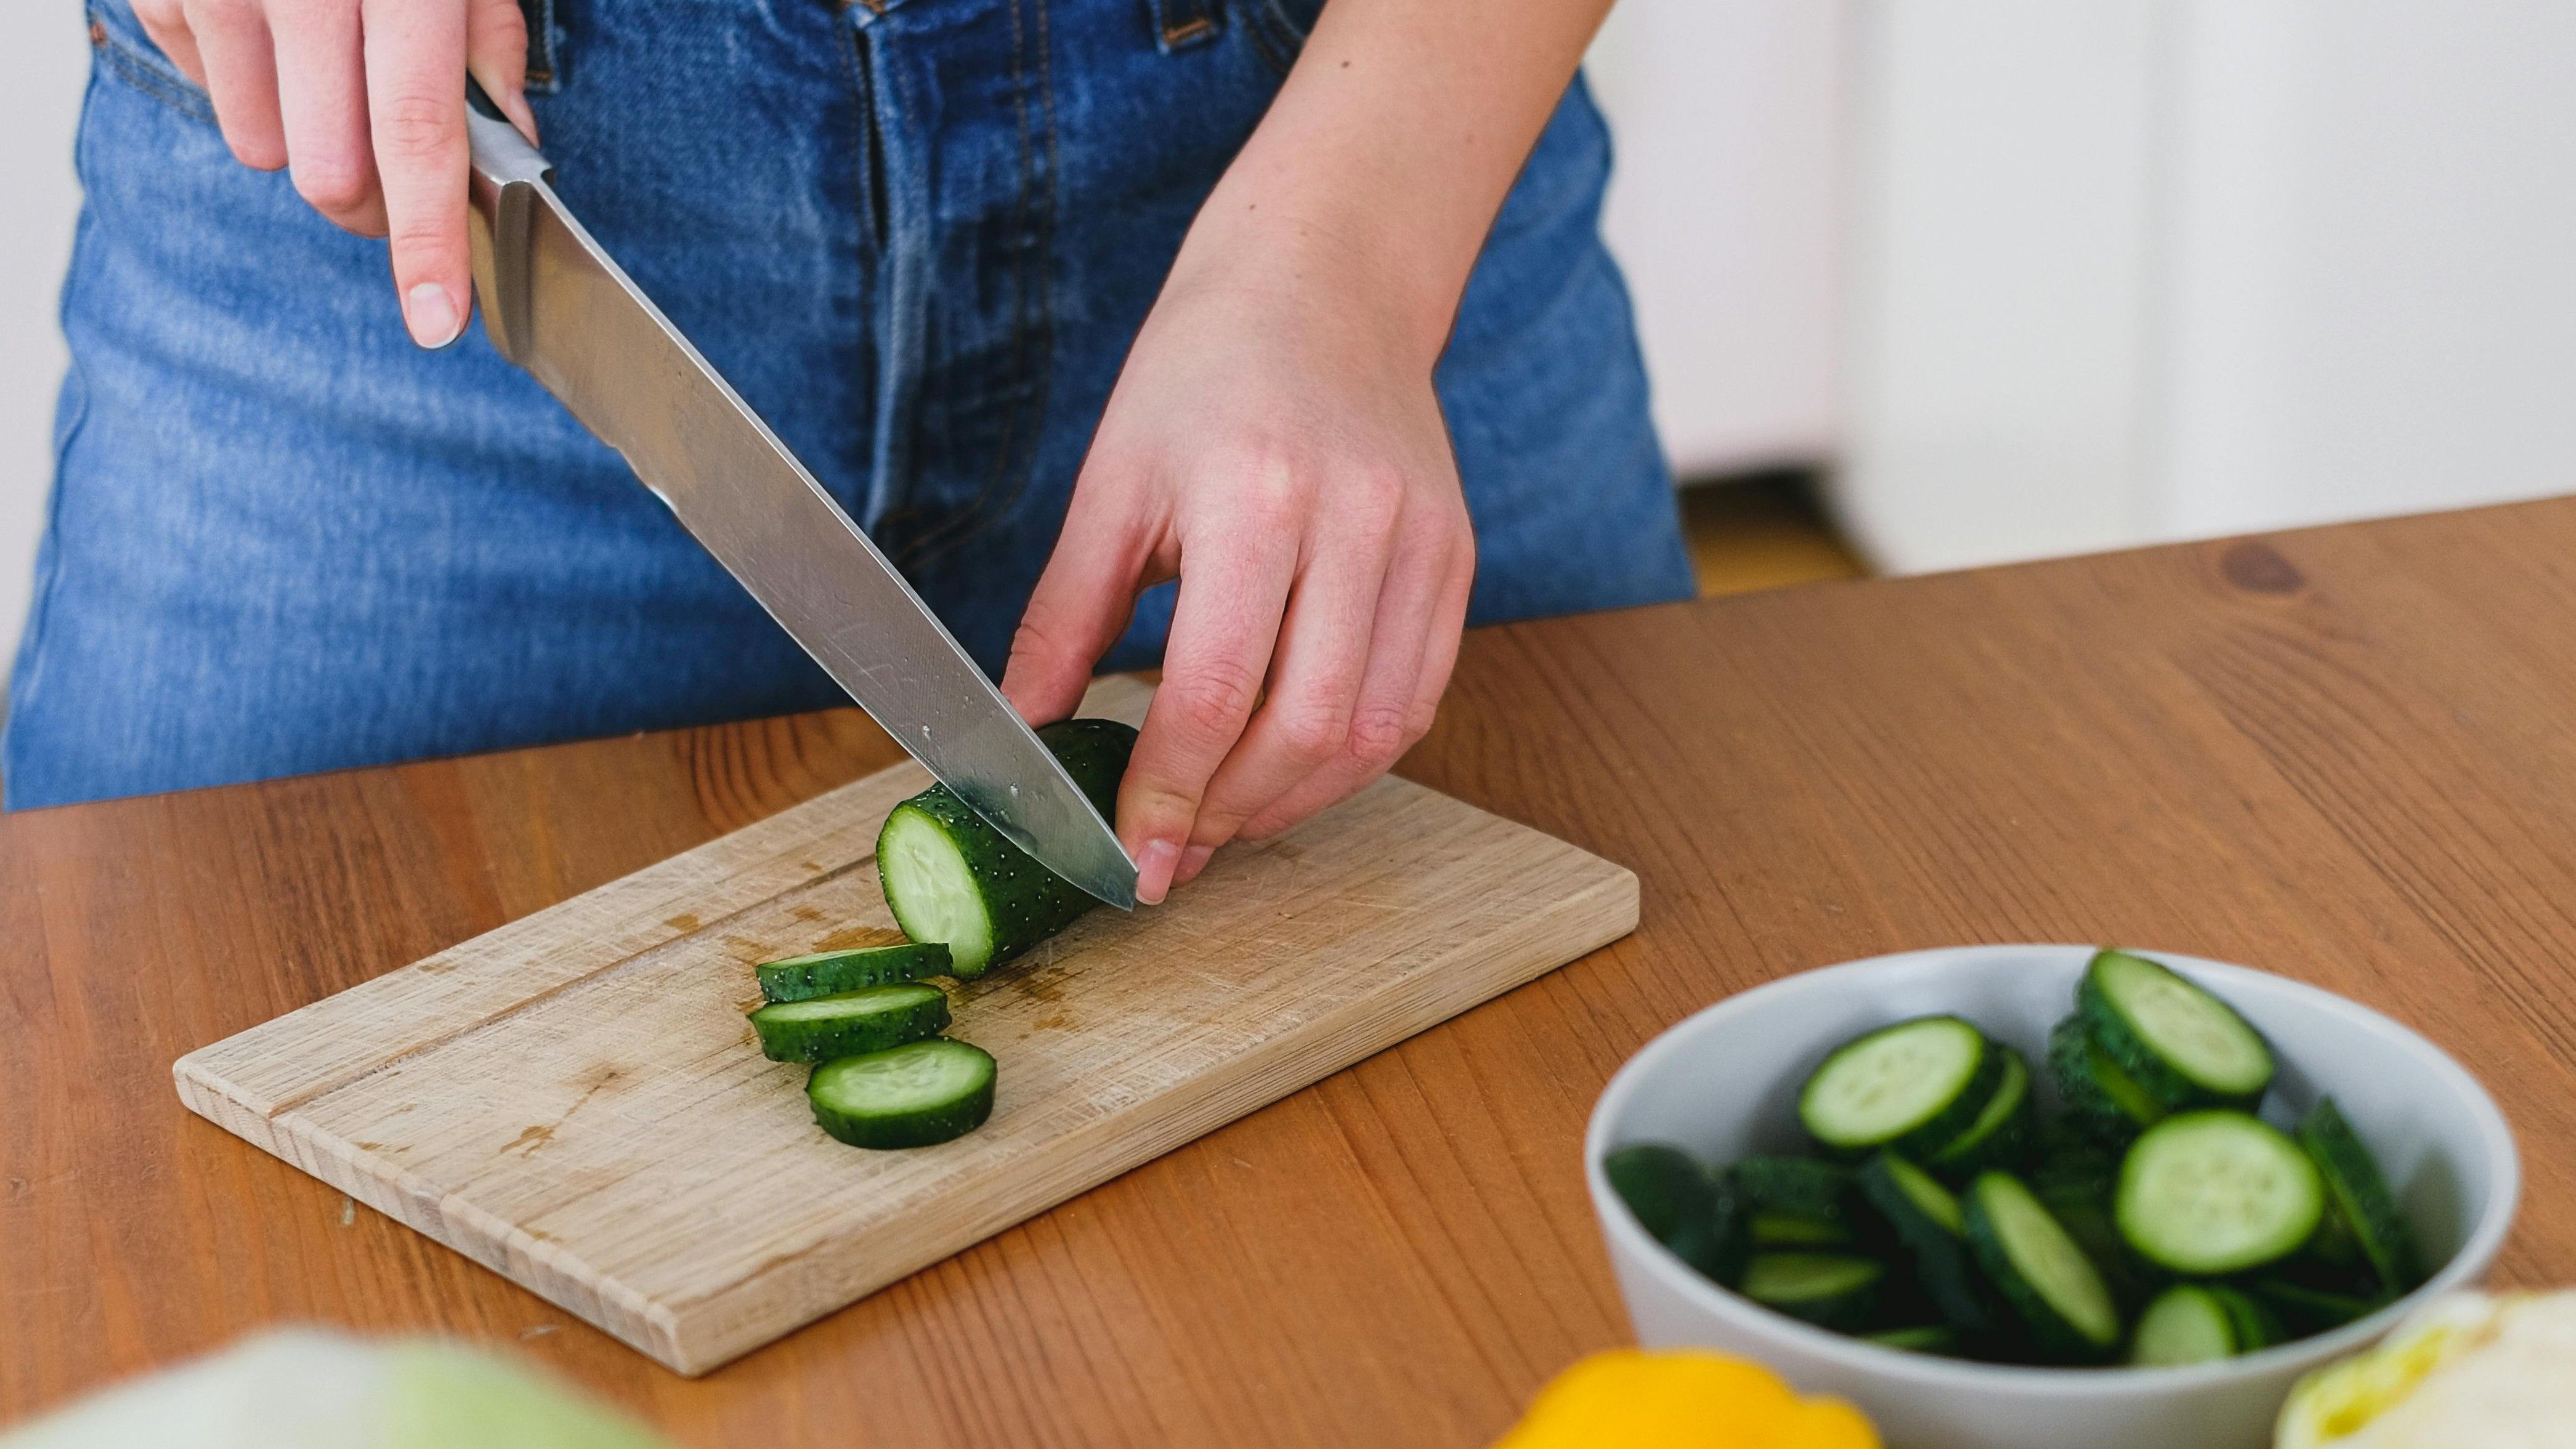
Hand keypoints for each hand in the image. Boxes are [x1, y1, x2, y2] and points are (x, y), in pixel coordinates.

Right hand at [131, 0, 538, 347]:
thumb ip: (491, 35)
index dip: (427, 240)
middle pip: (331, 171)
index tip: (436, 322)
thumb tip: (511, 139)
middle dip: (371, 202)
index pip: (414, 134)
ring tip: (324, 63)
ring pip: (261, 146)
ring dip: (302, 135)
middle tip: (396, 173)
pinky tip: (268, 24)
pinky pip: (200, 84)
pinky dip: (241, 78)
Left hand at [1000, 234, 1476, 904]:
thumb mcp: (1110, 484)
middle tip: (1175, 849)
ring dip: (1297, 801)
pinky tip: (1292, 768)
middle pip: (1306, 729)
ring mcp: (1422, 543)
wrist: (1324, 283)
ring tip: (1226, 820)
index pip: (1213, 693)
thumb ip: (1065, 619)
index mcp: (1254, 498)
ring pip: (1375, 732)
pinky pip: (1417, 698)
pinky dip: (1353, 757)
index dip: (1169, 796)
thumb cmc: (1203, 372)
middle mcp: (1356, 523)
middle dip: (1232, 814)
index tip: (1135, 859)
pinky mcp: (1455, 558)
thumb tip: (1021, 734)